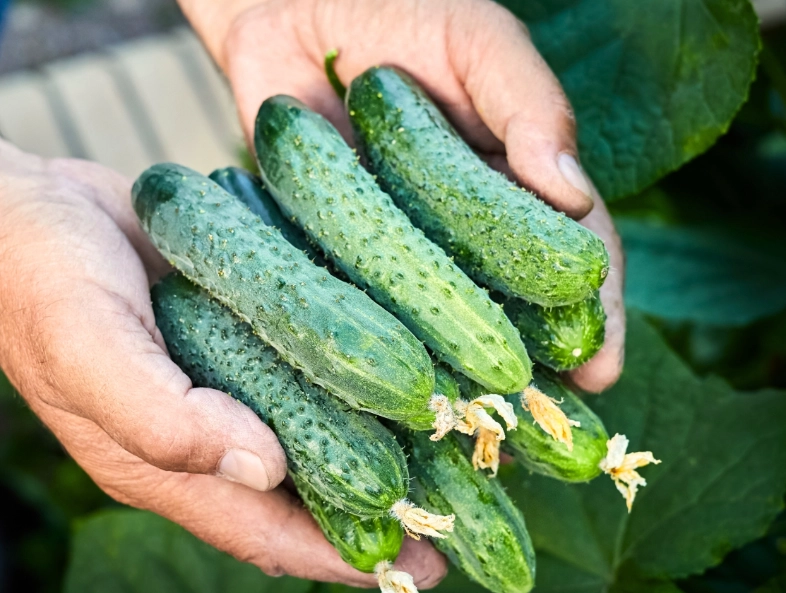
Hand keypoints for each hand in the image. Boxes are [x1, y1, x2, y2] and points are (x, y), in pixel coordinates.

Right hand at [0, 140, 444, 586]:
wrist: (26, 211)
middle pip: (308, 492)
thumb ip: (163, 419)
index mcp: (170, 465)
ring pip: (315, 432)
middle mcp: (208, 436)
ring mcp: (227, 384)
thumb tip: (266, 467)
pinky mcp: (238, 336)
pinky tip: (396, 363)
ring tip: (447, 439)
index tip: (430, 564)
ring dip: (377, 443)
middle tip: (463, 502)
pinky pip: (303, 371)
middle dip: (382, 507)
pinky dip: (350, 379)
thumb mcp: (87, 350)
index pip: (273, 534)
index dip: (349, 559)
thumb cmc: (40, 280)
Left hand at [179, 0, 625, 392]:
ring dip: (460, 377)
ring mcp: (401, 240)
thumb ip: (529, 105)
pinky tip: (389, 394)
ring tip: (475, 435)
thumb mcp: (478, 41)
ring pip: (440, 320)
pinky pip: (362, 303)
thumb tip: (570, 194)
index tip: (604, 371)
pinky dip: (378, 346)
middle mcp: (462, 223)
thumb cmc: (397, 8)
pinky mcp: (339, 246)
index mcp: (513, 180)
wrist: (291, 5)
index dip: (595, 313)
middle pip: (511, 305)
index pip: (569, 254)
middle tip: (543, 430)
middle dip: (533, 367)